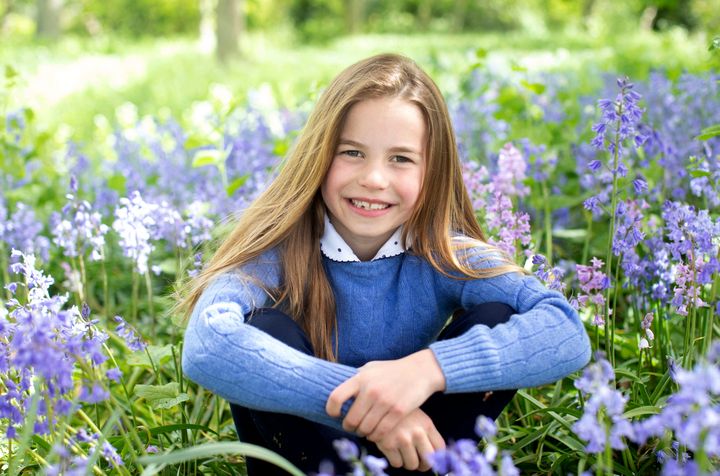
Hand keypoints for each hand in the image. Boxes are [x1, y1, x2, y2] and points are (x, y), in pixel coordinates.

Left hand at [325, 349, 445, 439]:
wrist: (420, 370)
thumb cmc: (392, 370)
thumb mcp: (371, 368)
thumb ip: (356, 378)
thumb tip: (340, 390)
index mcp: (360, 378)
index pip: (336, 397)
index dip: (332, 410)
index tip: (336, 414)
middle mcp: (370, 390)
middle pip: (351, 420)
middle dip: (349, 427)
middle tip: (353, 427)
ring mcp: (385, 401)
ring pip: (365, 429)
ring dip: (363, 433)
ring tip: (365, 431)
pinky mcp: (398, 412)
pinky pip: (380, 432)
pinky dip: (376, 437)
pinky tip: (376, 434)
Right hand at [374, 408, 444, 470]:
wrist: (378, 403)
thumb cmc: (400, 414)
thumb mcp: (418, 417)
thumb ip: (427, 433)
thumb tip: (432, 456)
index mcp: (427, 424)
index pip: (439, 449)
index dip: (435, 457)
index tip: (429, 458)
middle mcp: (417, 432)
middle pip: (428, 461)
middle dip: (422, 465)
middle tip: (416, 461)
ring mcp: (402, 439)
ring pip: (412, 465)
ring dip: (407, 462)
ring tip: (402, 453)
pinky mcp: (387, 444)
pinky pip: (396, 463)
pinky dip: (395, 460)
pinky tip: (392, 450)